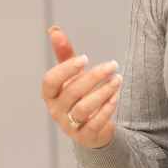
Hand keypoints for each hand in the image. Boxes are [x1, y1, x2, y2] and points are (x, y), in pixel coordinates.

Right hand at [42, 27, 120, 149]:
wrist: (91, 126)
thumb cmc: (79, 94)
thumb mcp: (72, 74)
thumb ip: (64, 54)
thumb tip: (54, 30)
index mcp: (50, 94)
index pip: (50, 81)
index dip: (66, 70)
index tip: (85, 59)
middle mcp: (56, 110)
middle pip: (72, 92)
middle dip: (93, 77)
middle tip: (113, 65)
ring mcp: (68, 125)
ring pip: (83, 109)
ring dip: (102, 93)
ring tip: (117, 80)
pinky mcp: (84, 136)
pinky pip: (94, 123)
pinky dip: (106, 110)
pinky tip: (116, 97)